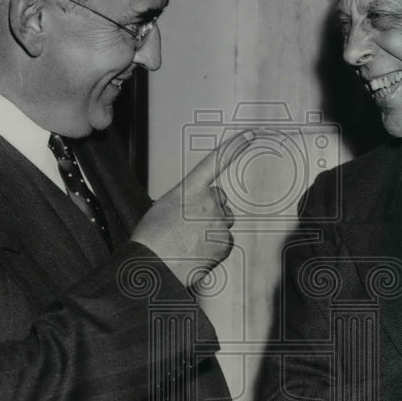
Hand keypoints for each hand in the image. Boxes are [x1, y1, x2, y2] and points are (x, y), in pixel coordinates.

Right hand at [131, 130, 254, 289]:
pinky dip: (214, 246)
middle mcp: (209, 202)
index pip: (216, 161)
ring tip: (188, 241)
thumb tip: (199, 208)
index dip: (234, 146)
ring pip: (223, 221)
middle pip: (219, 200)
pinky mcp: (226, 242)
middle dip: (210, 209)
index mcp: (190, 189)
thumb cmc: (152, 237)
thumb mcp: (165, 206)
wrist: (154, 266)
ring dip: (211, 228)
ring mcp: (220, 222)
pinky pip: (225, 241)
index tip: (250, 134)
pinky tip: (197, 251)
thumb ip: (187, 200)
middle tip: (188, 225)